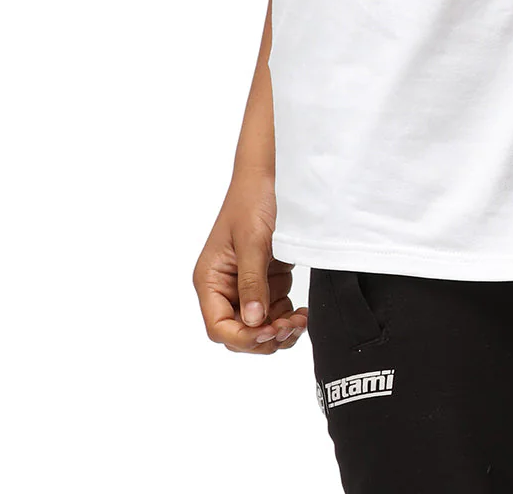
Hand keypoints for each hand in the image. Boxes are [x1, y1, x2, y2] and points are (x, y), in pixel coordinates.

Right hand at [193, 173, 307, 353]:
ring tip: (300, 320)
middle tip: (290, 327)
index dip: (243, 337)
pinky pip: (273, 311)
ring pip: (259, 327)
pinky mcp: (263, 280)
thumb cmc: (252, 200)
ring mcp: (244, 286)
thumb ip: (252, 282)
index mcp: (210, 280)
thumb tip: (253, 322)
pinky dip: (286, 317)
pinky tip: (301, 312)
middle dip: (264, 337)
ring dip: (279, 331)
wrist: (271, 176)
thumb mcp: (253, 241)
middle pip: (239, 333)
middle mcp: (224, 288)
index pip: (219, 326)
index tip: (269, 331)